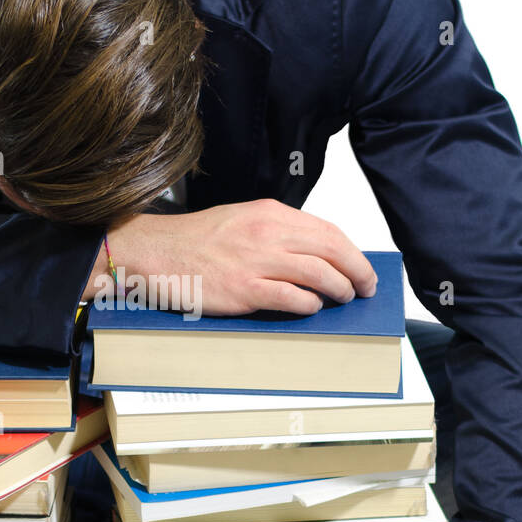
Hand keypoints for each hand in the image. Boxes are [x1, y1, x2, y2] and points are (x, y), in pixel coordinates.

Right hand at [81, 199, 376, 312]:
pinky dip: (309, 305)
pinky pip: (292, 298)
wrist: (156, 252)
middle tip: (365, 287)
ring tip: (343, 299)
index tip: (361, 266)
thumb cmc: (195, 241)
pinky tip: (312, 308)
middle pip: (332, 251)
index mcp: (269, 213)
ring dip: (339, 290)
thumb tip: (315, 253)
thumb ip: (277, 232)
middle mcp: (268, 233)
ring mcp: (257, 262)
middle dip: (357, 271)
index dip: (353, 252)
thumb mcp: (242, 220)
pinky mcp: (245, 290)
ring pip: (319, 274)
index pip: (328, 230)